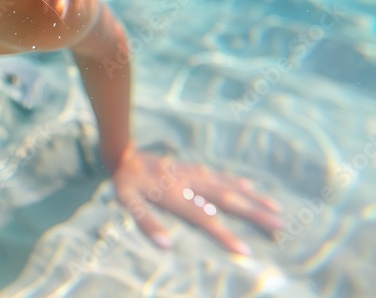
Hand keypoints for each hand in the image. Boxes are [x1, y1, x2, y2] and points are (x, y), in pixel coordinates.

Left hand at [110, 145, 284, 254]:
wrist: (123, 152)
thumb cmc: (124, 182)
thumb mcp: (127, 202)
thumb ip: (146, 222)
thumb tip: (165, 245)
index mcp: (176, 195)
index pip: (205, 219)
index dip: (225, 236)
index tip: (246, 251)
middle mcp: (190, 184)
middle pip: (227, 200)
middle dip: (254, 214)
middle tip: (280, 226)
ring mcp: (194, 174)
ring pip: (229, 186)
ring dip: (253, 197)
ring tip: (276, 208)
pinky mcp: (192, 167)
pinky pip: (220, 175)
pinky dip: (236, 181)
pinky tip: (250, 187)